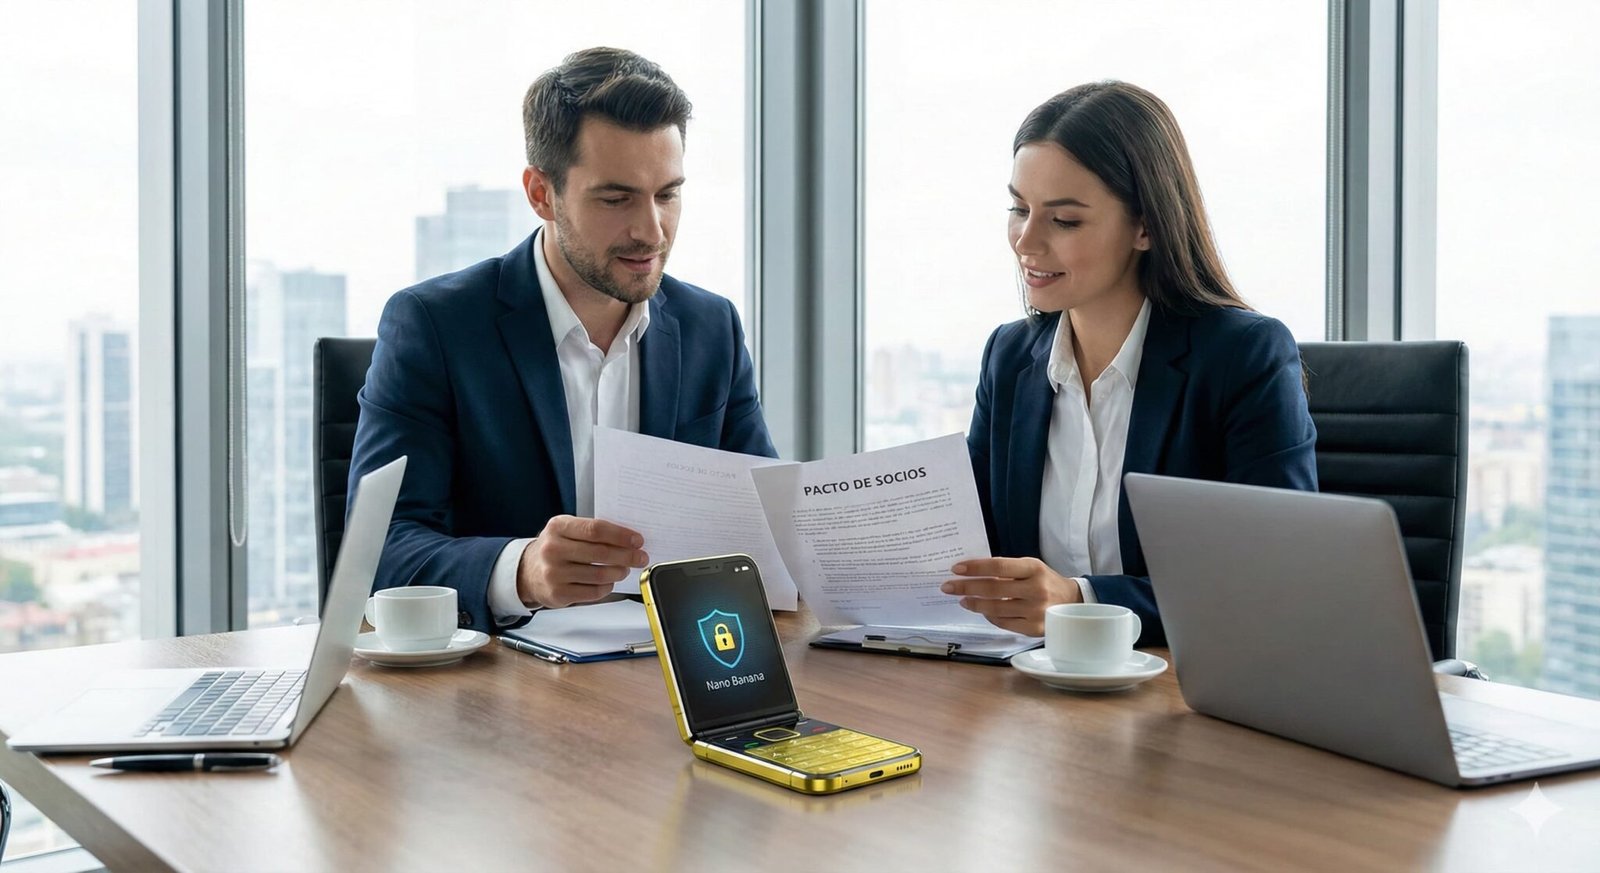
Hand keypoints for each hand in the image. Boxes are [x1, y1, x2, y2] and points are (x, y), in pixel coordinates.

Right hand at [516, 516, 647, 608]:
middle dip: (627, 555)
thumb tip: (628, 539)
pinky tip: (608, 581)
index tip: (637, 540)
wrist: (526, 571)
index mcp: (558, 527)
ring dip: (619, 572)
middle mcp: (553, 549)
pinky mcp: (558, 594)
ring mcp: (554, 573)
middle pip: (600, 553)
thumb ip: (592, 531)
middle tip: (640, 557)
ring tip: (624, 569)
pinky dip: (607, 587)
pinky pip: (593, 592)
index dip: (621, 535)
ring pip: (599, 574)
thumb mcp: (566, 530)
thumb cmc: (555, 548)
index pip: (596, 529)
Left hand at [940, 557, 1081, 636]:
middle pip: (993, 589)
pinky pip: (1003, 623)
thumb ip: (1006, 570)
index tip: (956, 568)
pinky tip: (981, 611)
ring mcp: (1035, 611)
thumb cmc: (1045, 581)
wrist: (1074, 602)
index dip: (975, 567)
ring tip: (962, 599)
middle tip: (948, 586)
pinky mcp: (1034, 628)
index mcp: (1034, 568)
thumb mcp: (1031, 568)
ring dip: (974, 604)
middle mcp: (1036, 589)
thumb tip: (972, 574)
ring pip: (995, 609)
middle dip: (966, 587)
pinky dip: (989, 616)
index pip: (998, 566)